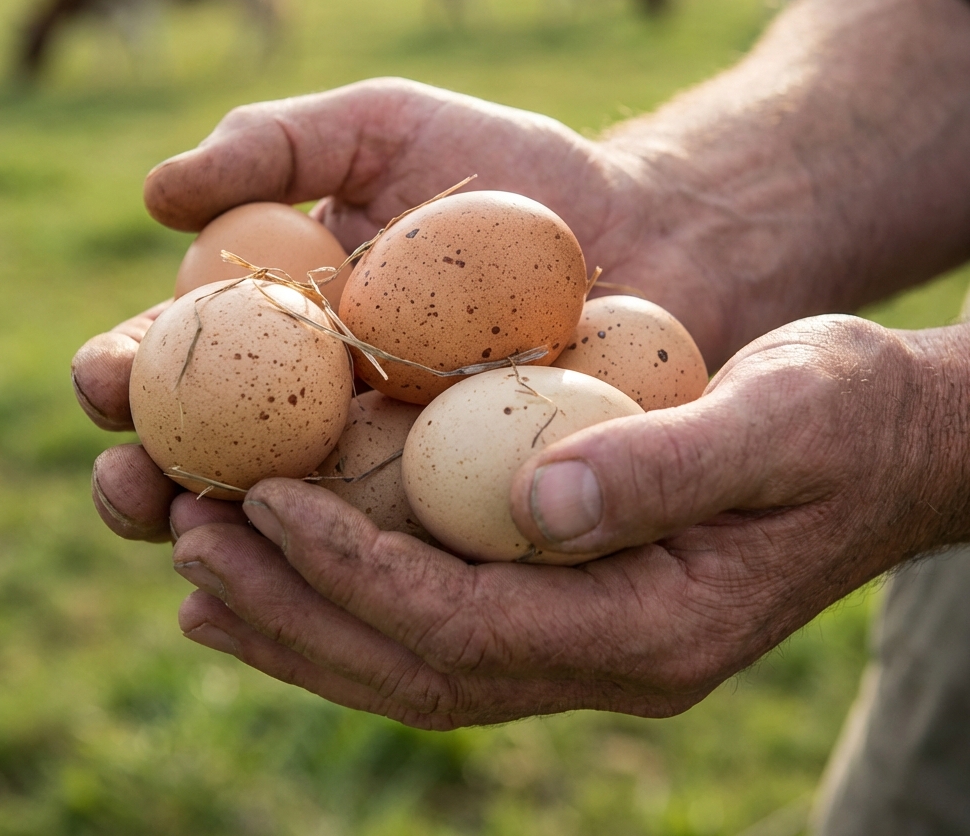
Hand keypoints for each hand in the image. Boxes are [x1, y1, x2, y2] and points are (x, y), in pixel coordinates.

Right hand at [73, 77, 727, 542]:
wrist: (647, 230)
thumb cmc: (513, 172)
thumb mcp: (386, 126)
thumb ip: (277, 143)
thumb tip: (154, 191)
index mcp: (280, 326)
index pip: (175, 362)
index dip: (122, 373)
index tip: (106, 375)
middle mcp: (317, 409)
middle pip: (207, 464)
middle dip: (148, 484)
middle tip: (133, 489)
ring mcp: (386, 471)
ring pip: (287, 529)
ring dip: (233, 543)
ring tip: (206, 538)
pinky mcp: (462, 514)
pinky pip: (397, 550)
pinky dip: (356, 564)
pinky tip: (331, 568)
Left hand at [167, 314, 969, 726]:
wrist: (891, 444)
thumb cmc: (844, 416)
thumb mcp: (778, 421)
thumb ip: (667, 466)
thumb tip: (539, 498)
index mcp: (656, 629)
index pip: (468, 624)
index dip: (355, 569)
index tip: (266, 501)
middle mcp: (612, 661)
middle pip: (419, 665)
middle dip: (295, 605)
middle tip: (189, 535)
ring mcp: (591, 643)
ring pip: (415, 662)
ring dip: (300, 617)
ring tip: (201, 564)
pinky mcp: (576, 603)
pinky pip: (440, 624)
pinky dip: (351, 600)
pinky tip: (288, 564)